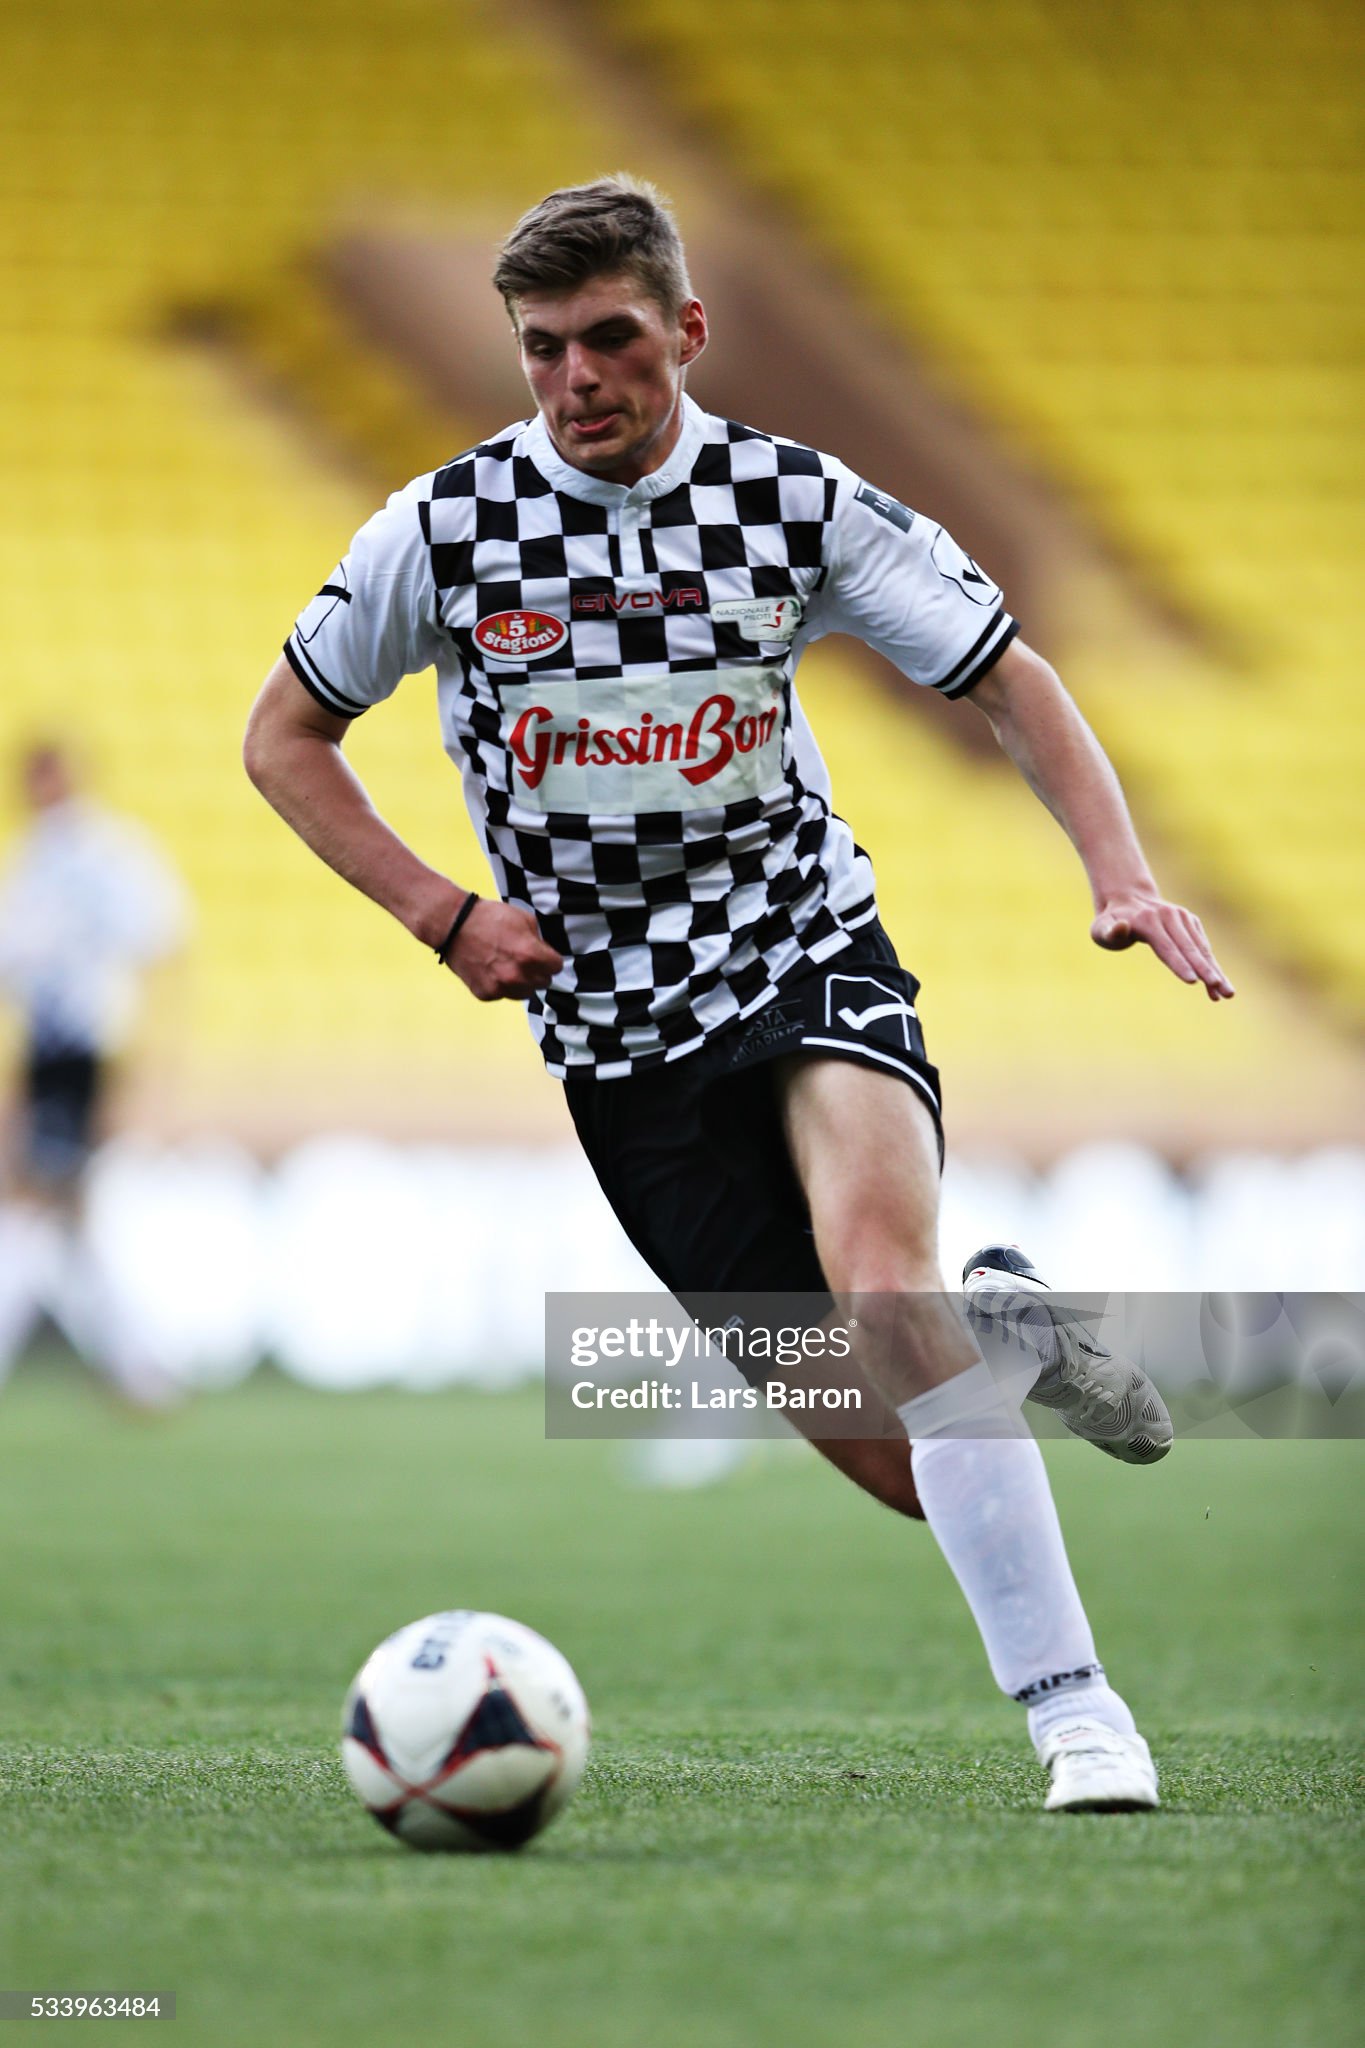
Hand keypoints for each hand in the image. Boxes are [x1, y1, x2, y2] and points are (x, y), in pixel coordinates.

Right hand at [444, 899, 563, 1000]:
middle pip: (543, 982)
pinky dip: (501, 985)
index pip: (556, 967)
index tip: (544, 955)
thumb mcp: (524, 919)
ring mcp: (500, 988)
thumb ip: (539, 940)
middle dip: (538, 971)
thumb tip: (544, 953)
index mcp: (530, 955)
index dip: (550, 959)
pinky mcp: (485, 994)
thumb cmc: (489, 917)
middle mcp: (517, 976)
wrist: (453, 925)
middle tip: (524, 959)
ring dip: (522, 982)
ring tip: (508, 966)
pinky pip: (503, 994)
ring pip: (525, 993)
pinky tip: (491, 969)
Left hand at [1091, 893, 1234, 999]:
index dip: (1179, 964)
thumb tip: (1121, 928)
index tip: (1193, 981)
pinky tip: (1217, 987)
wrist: (1128, 900)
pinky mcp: (1190, 922)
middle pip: (1190, 949)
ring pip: (1201, 949)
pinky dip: (1211, 965)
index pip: (1167, 947)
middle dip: (1207, 972)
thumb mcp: (1101, 929)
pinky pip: (1202, 947)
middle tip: (1223, 991)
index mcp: (1148, 920)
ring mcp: (1183, 917)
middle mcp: (1170, 916)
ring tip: (1228, 994)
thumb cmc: (1110, 922)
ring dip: (1215, 972)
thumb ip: (1108, 931)